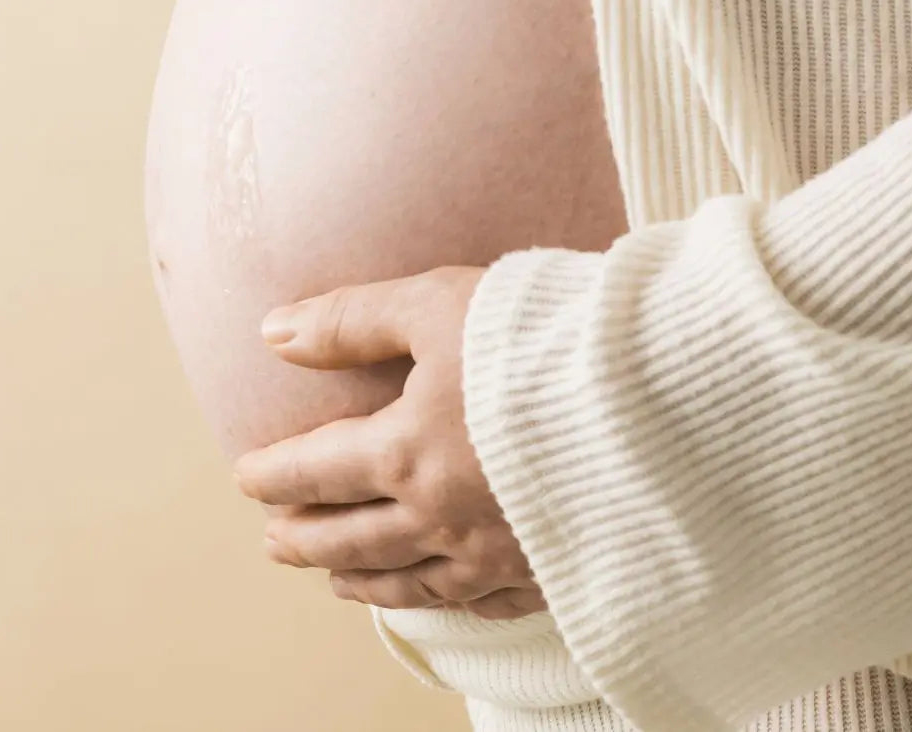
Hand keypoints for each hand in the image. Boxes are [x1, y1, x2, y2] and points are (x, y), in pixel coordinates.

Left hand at [235, 266, 544, 619]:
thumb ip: (352, 321)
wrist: (666, 399)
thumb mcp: (439, 305)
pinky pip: (485, 604)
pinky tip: (443, 601)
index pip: (315, 472)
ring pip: (410, 581)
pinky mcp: (552, 569)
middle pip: (352, 538)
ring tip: (336, 582)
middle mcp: (442, 516)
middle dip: (306, 540)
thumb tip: (272, 333)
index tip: (245, 478)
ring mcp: (498, 553)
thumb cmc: (549, 339)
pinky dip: (450, 605)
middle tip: (274, 542)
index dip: (272, 475)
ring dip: (363, 582)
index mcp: (406, 452)